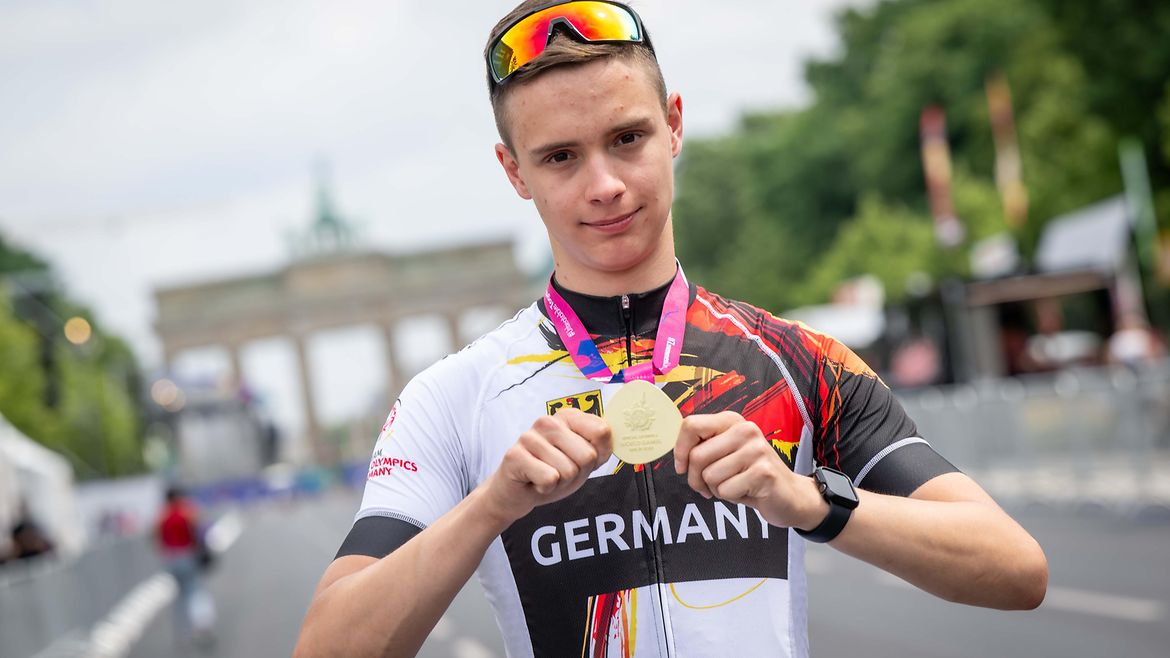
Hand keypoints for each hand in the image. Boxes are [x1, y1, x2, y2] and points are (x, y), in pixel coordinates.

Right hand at [482, 408, 612, 524]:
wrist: (518, 493)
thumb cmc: (553, 473)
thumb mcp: (583, 460)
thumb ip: (600, 446)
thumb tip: (613, 434)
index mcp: (568, 417)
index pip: (602, 431)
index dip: (598, 455)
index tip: (584, 460)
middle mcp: (548, 421)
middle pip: (587, 455)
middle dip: (578, 473)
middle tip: (560, 472)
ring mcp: (530, 436)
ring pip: (568, 470)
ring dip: (560, 483)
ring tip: (546, 476)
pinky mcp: (515, 455)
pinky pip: (549, 479)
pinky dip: (546, 488)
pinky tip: (535, 482)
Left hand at [673, 411, 822, 528]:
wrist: (790, 495)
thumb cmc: (750, 475)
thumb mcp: (725, 454)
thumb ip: (704, 447)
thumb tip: (678, 456)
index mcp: (732, 421)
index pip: (691, 425)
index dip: (680, 450)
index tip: (682, 467)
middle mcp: (745, 429)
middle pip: (697, 456)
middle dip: (696, 479)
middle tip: (709, 486)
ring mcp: (756, 449)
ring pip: (710, 475)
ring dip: (716, 489)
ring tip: (735, 485)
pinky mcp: (763, 472)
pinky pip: (726, 490)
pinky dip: (731, 498)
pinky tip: (747, 492)